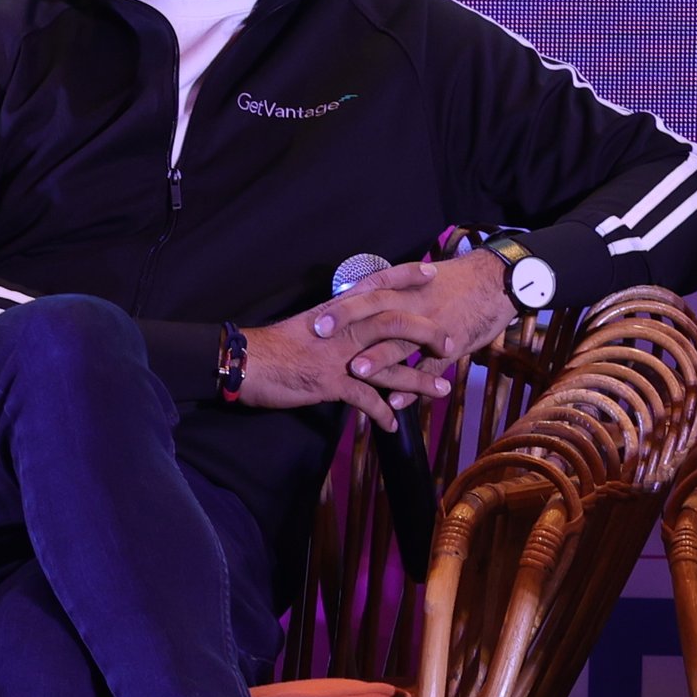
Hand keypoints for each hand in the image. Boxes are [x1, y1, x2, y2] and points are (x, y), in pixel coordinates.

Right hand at [239, 287, 455, 431]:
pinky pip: (365, 400)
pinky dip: (382, 414)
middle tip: (450, 344)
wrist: (246, 361)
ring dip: (418, 380)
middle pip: (396, 322)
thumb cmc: (278, 343)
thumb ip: (339, 319)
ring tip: (441, 390)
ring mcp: (339, 356)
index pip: (377, 283)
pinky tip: (392, 424)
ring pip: (390, 365)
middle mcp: (344, 328)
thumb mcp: (312, 321)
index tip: (432, 271)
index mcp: (340, 309)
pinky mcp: (330, 383)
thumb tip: (360, 319)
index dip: (405, 275)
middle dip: (428, 333)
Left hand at [313, 253, 518, 391]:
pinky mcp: (453, 346)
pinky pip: (430, 368)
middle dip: (349, 323)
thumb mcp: (426, 279)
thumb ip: (397, 290)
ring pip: (403, 343)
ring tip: (356, 372)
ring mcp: (435, 327)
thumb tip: (365, 299)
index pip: (371, 291)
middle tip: (321, 335)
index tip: (318, 316)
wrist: (498, 281)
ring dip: (379, 358)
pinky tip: (395, 402)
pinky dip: (413, 387)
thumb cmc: (460, 280)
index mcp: (408, 288)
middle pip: (378, 311)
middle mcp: (417, 305)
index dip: (344, 304)